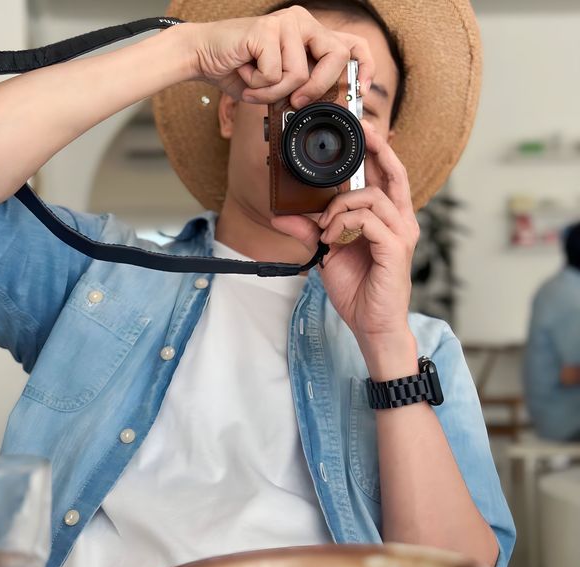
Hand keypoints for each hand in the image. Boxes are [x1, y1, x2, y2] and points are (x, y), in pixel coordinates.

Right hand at [187, 6, 373, 107]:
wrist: (205, 58)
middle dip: (316, 88)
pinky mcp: (267, 29)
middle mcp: (303, 22)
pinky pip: (276, 73)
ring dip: (273, 92)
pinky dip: (259, 86)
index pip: (351, 45)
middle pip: (335, 58)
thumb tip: (326, 107)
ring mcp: (286, 22)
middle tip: (294, 102)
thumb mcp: (280, 85)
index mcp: (310, 35)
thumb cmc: (242, 71)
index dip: (364, 67)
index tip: (362, 91)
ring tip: (255, 85)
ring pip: (300, 73)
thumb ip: (303, 88)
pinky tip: (246, 75)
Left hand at [270, 120, 419, 355]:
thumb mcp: (327, 253)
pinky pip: (368, 219)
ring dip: (339, 207)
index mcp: (388, 218)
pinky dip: (344, 224)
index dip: (377, 149)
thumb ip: (309, 230)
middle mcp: (401, 220)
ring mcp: (401, 233)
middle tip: (361, 128)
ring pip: (370, 195)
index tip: (361, 128)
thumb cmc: (356, 289)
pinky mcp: (395, 247)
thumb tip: (280, 214)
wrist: (371, 323)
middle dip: (377, 146)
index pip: (386, 176)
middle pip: (394, 172)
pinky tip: (333, 240)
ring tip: (326, 230)